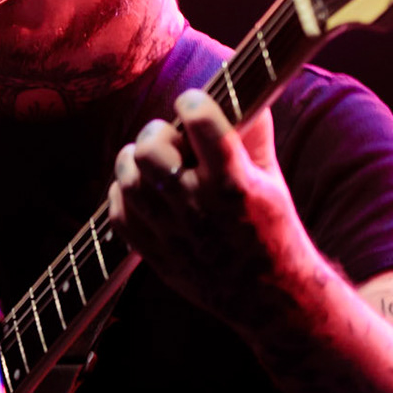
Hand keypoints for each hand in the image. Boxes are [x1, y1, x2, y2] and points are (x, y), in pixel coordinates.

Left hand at [107, 88, 312, 329]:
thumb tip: (243, 91)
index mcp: (235, 185)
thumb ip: (253, 136)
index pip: (201, 123)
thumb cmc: (273, 232)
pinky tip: (142, 192)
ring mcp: (173, 234)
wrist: (271, 300)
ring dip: (135, 163)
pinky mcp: (156, 256)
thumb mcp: (272, 182)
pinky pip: (118, 214)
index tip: (193, 105)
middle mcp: (199, 208)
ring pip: (127, 180)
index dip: (192, 104)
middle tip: (170, 139)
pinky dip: (123, 196)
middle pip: (149, 150)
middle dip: (157, 134)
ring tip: (153, 164)